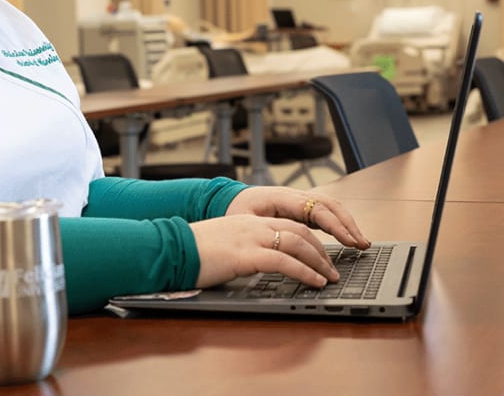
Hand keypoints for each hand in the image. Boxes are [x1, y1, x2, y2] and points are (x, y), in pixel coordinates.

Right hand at [190, 215, 338, 288]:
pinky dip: (304, 272)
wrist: (170, 248)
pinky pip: (284, 262)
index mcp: (247, 221)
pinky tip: (314, 282)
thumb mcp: (221, 243)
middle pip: (299, 231)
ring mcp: (250, 238)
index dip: (310, 240)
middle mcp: (252, 225)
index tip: (321, 255)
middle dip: (321, 251)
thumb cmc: (190, 250)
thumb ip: (241, 247)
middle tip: (332, 268)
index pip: (288, 225)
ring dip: (319, 262)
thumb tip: (254, 262)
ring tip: (330, 277)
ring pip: (297, 243)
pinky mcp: (245, 255)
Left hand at [225, 187, 369, 249]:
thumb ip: (264, 229)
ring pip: (331, 208)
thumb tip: (281, 243)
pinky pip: (325, 213)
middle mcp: (294, 196)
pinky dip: (339, 224)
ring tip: (361, 243)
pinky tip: (347, 238)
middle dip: (349, 225)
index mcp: (282, 198)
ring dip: (348, 224)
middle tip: (362, 245)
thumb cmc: (234, 210)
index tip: (349, 240)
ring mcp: (299, 200)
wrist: (227, 199)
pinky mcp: (300, 208)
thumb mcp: (244, 221)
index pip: (316, 209)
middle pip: (330, 206)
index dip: (335, 225)